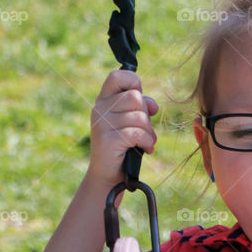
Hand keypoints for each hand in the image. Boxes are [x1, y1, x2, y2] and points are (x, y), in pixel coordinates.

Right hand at [88, 70, 157, 185]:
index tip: (138, 100)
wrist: (108, 176)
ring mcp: (102, 124)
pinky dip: (147, 142)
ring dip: (149, 131)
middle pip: (135, 97)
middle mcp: (99, 109)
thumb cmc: (123, 146)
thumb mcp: (131, 121)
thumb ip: (140, 107)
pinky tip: (146, 149)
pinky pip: (138, 133)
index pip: (118, 76)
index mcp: (104, 100)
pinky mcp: (108, 140)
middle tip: (144, 130)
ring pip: (140, 116)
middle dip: (146, 115)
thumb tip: (152, 106)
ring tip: (145, 142)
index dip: (133, 82)